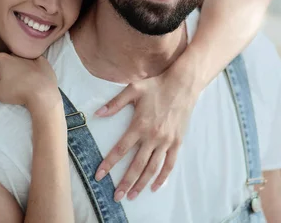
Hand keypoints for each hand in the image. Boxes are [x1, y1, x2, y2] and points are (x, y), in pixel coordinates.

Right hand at [0, 53, 59, 110]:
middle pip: (1, 66)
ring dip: (10, 73)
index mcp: (1, 59)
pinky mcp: (42, 63)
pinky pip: (30, 66)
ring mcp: (30, 57)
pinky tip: (25, 79)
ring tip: (7, 84)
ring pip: (15, 65)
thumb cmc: (17, 90)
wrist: (43, 92)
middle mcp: (14, 55)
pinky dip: (25, 72)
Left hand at [94, 68, 196, 200]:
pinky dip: (162, 177)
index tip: (99, 175)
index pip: (121, 149)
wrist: (182, 85)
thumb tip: (98, 113)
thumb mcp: (133, 89)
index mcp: (139, 125)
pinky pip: (169, 164)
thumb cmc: (156, 86)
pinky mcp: (177, 142)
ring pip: (152, 168)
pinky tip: (155, 186)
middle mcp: (152, 136)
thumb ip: (115, 103)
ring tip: (132, 195)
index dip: (109, 163)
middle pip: (136, 165)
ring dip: (141, 183)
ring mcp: (166, 141)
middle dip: (125, 182)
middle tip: (116, 196)